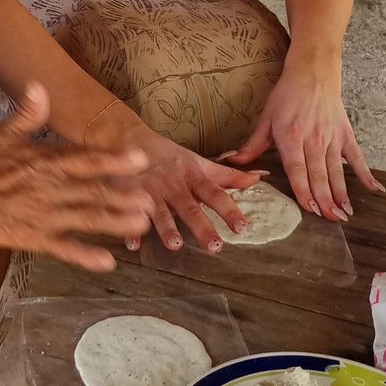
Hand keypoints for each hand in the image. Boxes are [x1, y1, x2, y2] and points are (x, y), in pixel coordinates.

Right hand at [0, 83, 154, 271]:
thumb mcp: (3, 133)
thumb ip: (27, 113)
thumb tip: (38, 85)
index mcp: (45, 163)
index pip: (85, 160)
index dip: (113, 159)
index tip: (141, 158)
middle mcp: (50, 191)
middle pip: (93, 193)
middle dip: (123, 196)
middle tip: (151, 199)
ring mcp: (45, 217)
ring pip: (86, 220)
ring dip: (115, 222)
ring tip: (140, 223)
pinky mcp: (37, 239)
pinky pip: (65, 249)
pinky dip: (86, 257)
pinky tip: (109, 262)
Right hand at [123, 126, 263, 252]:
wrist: (132, 139)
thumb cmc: (170, 156)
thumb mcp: (198, 162)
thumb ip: (227, 175)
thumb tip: (256, 178)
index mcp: (192, 177)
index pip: (214, 194)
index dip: (228, 210)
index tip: (242, 227)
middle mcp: (173, 186)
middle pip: (189, 208)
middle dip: (201, 226)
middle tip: (215, 246)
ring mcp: (151, 192)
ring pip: (160, 212)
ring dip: (167, 228)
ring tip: (175, 245)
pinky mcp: (130, 196)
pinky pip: (129, 214)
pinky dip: (131, 229)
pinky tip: (133, 244)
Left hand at [225, 51, 384, 220]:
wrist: (311, 73)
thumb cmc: (286, 96)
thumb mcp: (265, 118)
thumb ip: (252, 144)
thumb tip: (232, 161)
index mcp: (291, 137)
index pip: (297, 169)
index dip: (304, 189)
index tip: (310, 209)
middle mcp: (313, 140)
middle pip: (319, 175)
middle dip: (325, 200)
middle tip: (332, 220)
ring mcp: (332, 138)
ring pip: (337, 171)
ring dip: (342, 193)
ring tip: (346, 213)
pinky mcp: (345, 134)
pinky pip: (357, 157)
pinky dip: (366, 173)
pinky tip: (375, 189)